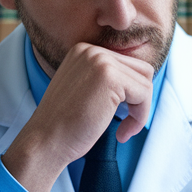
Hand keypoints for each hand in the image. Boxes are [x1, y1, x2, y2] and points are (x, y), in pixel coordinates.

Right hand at [2, 42, 154, 191]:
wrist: (45, 141)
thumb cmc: (65, 126)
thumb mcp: (86, 92)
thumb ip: (107, 81)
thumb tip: (142, 83)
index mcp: (84, 51)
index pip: (127, 65)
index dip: (131, 94)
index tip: (120, 116)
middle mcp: (91, 50)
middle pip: (141, 70)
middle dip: (140, 99)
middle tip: (126, 124)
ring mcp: (100, 61)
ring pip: (146, 81)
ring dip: (141, 110)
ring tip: (124, 129)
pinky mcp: (110, 77)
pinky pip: (144, 93)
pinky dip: (140, 117)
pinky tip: (121, 133)